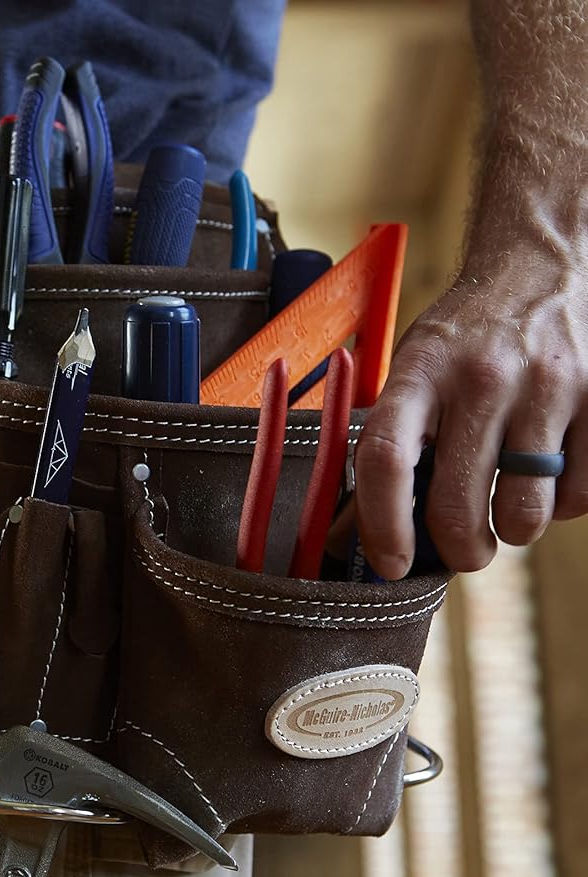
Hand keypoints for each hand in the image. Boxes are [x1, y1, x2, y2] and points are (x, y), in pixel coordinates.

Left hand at [354, 254, 587, 578]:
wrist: (541, 265)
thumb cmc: (463, 337)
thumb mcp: (414, 369)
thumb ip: (392, 443)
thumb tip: (357, 534)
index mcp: (421, 371)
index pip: (388, 459)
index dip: (382, 525)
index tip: (389, 565)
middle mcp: (481, 378)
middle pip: (456, 505)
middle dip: (457, 551)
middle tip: (461, 550)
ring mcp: (547, 388)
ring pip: (523, 515)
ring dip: (512, 529)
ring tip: (506, 499)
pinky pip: (580, 498)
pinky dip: (562, 506)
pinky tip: (549, 473)